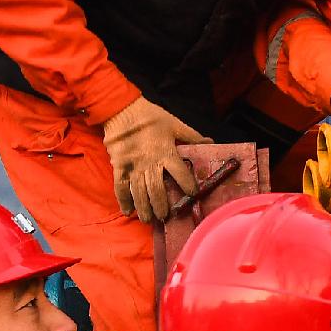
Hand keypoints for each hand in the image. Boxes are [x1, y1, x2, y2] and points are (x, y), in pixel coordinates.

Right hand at [101, 97, 208, 222]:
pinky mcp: (119, 166)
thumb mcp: (175, 124)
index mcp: (166, 152)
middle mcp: (150, 163)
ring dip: (144, 207)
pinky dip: (123, 200)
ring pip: (139, 192)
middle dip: (162, 205)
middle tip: (165, 216)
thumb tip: (211, 142)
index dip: (187, 184)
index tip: (193, 194)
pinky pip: (121, 186)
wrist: (123, 110)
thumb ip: (192, 136)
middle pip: (157, 189)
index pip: (180, 173)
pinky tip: (128, 211)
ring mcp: (133, 166)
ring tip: (149, 220)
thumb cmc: (151, 117)